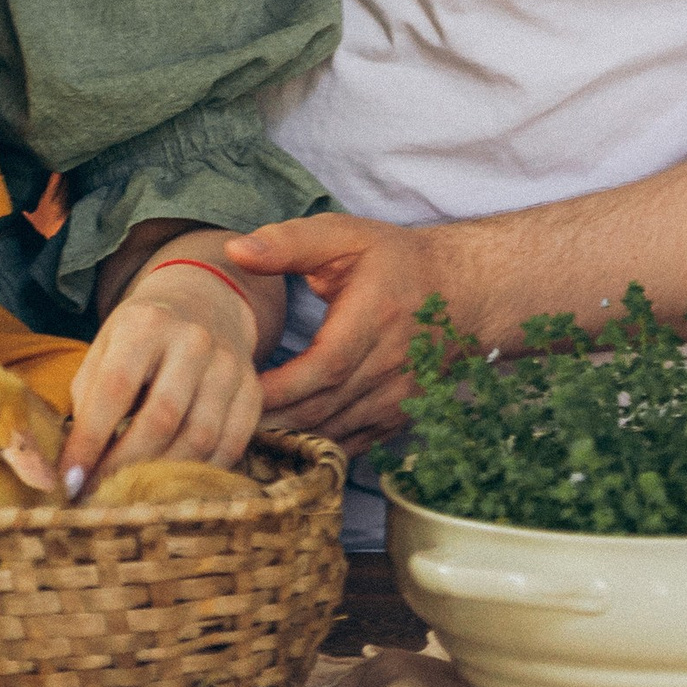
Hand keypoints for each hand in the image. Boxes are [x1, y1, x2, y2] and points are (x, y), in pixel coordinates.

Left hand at [63, 265, 263, 490]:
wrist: (201, 305)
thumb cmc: (140, 337)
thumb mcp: (105, 348)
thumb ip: (88, 397)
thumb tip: (75, 461)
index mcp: (145, 324)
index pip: (115, 389)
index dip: (90, 440)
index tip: (69, 480)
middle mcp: (192, 340)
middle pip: (161, 419)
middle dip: (125, 466)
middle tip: (100, 494)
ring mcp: (228, 365)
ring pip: (199, 438)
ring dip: (163, 476)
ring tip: (135, 491)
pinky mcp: (251, 390)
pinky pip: (232, 445)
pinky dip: (201, 472)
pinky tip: (175, 482)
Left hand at [228, 216, 453, 453]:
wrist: (462, 293)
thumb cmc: (394, 261)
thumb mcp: (344, 236)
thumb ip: (288, 243)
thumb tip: (236, 250)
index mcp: (376, 316)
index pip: (325, 365)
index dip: (283, 386)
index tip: (241, 388)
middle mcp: (392, 364)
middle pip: (325, 407)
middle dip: (274, 419)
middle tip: (225, 419)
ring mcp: (398, 398)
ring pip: (337, 432)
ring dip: (290, 439)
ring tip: (242, 436)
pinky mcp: (398, 418)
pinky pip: (353, 445)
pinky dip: (316, 450)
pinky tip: (280, 446)